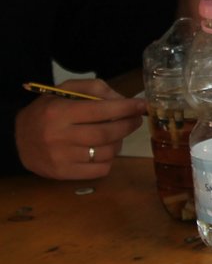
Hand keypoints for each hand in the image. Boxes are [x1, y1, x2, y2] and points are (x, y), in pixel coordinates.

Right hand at [14, 80, 145, 179]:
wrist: (17, 139)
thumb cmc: (47, 112)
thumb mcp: (64, 91)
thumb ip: (95, 89)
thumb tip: (123, 100)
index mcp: (59, 112)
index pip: (101, 110)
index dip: (126, 108)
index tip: (143, 105)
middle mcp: (59, 136)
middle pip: (107, 133)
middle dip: (128, 125)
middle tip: (136, 119)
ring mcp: (61, 157)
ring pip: (107, 152)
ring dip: (119, 142)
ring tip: (116, 134)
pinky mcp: (63, 173)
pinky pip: (100, 169)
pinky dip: (109, 159)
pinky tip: (104, 150)